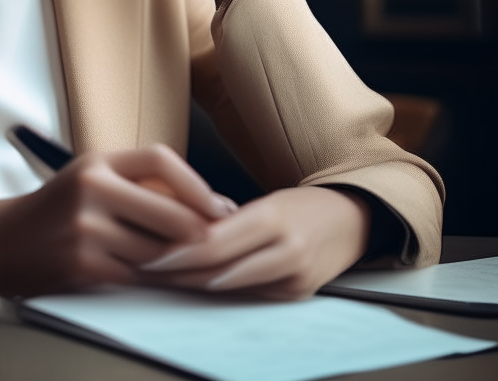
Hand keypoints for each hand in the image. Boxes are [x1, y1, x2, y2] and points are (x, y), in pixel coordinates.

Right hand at [0, 145, 237, 301]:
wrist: (2, 242)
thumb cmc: (58, 210)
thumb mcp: (92, 181)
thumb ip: (141, 186)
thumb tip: (210, 204)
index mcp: (97, 161)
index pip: (159, 159)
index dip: (196, 184)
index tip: (219, 206)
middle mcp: (91, 187)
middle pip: (168, 210)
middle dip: (198, 233)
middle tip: (219, 244)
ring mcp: (85, 226)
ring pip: (156, 250)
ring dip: (174, 262)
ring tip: (185, 263)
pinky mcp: (81, 263)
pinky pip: (134, 275)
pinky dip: (147, 278)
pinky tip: (149, 276)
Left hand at [140, 186, 371, 298]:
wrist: (351, 221)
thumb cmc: (298, 206)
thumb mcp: (263, 201)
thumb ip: (226, 218)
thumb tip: (179, 228)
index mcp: (271, 217)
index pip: (216, 240)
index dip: (180, 252)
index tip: (150, 255)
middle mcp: (285, 249)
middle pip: (220, 268)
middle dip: (180, 273)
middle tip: (146, 271)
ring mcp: (295, 277)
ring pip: (233, 287)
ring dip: (196, 285)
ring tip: (164, 280)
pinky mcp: (298, 295)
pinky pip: (251, 295)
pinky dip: (223, 291)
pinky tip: (199, 286)